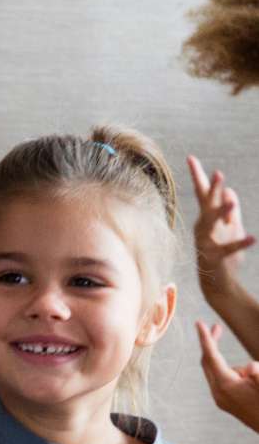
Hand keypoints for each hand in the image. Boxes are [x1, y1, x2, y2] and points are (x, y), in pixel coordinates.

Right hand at [188, 155, 254, 297]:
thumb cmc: (223, 256)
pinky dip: (241, 243)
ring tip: (232, 202)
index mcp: (206, 219)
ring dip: (222, 213)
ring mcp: (206, 244)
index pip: (203, 194)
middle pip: (207, 205)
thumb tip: (229, 190)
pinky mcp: (214, 258)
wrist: (218, 285)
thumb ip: (230, 209)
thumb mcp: (230, 228)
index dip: (198, 176)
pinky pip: (229, 249)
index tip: (191, 158)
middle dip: (213, 190)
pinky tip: (253, 238)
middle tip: (219, 174)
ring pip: (212, 225)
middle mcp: (203, 229)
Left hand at [196, 320, 258, 433]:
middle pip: (207, 362)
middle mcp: (218, 392)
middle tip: (217, 327)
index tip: (198, 323)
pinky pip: (223, 380)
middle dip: (211, 344)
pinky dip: (230, 372)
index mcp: (225, 385)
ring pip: (217, 371)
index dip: (205, 338)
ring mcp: (220, 399)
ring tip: (252, 377)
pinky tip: (249, 381)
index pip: (210, 356)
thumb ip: (258, 374)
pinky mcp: (226, 402)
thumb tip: (250, 366)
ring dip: (228, 362)